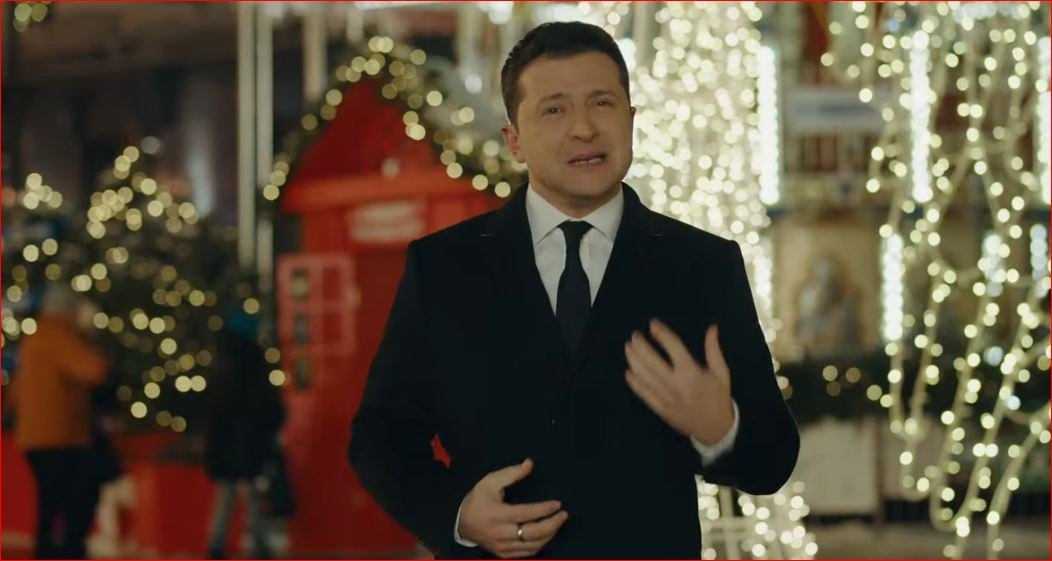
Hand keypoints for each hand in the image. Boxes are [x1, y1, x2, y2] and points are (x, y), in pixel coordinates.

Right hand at [458, 458, 568, 557]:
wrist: (462, 525)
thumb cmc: (477, 500)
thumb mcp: (490, 482)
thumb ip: (511, 473)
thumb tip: (530, 464)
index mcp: (497, 515)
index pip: (526, 514)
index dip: (544, 510)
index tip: (557, 504)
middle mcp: (501, 534)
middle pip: (533, 534)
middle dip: (552, 524)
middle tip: (563, 515)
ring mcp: (503, 547)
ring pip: (533, 546)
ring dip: (549, 535)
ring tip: (557, 522)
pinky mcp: (504, 554)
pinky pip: (527, 553)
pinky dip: (540, 544)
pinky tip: (547, 534)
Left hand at [624, 320, 733, 444]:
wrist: (716, 429)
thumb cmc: (718, 398)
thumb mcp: (722, 373)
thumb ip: (714, 350)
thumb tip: (712, 328)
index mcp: (692, 373)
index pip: (673, 348)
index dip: (662, 334)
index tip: (653, 324)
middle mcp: (676, 384)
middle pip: (653, 362)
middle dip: (641, 346)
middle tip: (634, 336)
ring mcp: (666, 398)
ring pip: (645, 377)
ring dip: (634, 361)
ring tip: (628, 348)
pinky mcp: (660, 409)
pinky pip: (644, 394)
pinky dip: (635, 383)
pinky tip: (629, 372)